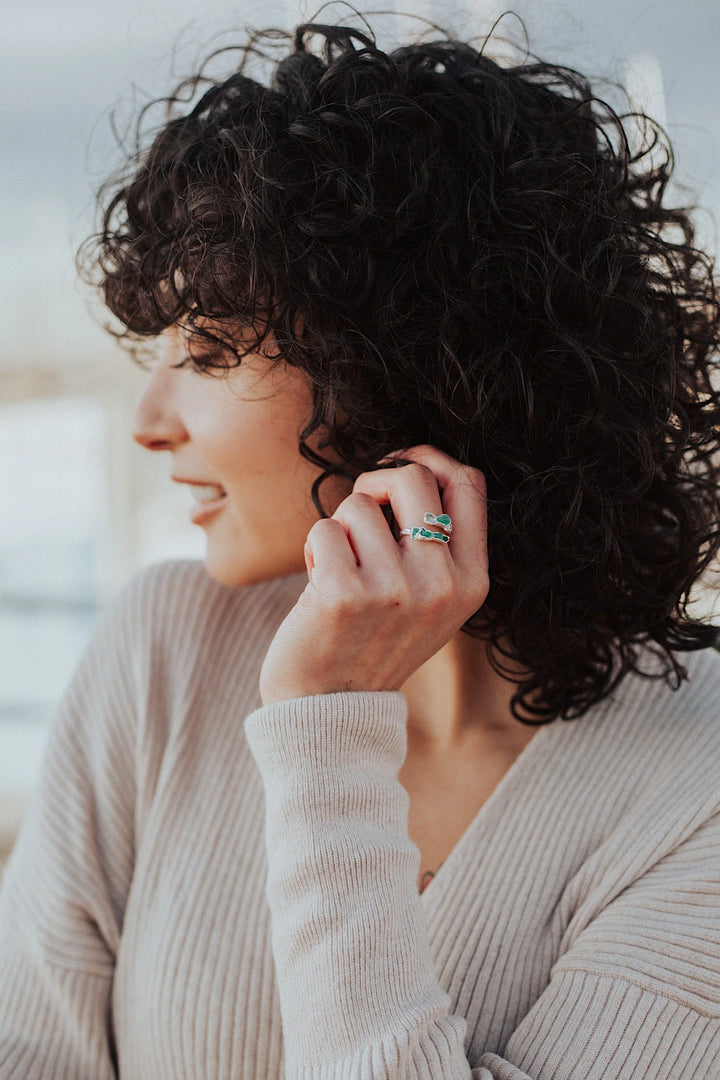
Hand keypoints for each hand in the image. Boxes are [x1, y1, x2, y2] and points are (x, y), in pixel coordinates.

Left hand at [258, 444, 488, 703]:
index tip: (400, 466)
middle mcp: (442, 586)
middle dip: (376, 481)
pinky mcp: (344, 594)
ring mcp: (395, 591)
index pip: (468, 485)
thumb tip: (413, 464)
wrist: (330, 708)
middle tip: (360, 515)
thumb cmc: (374, 641)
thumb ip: (438, 543)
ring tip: (342, 572)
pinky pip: (323, 530)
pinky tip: (319, 587)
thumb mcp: (433, 602)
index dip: (429, 459)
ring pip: (358, 504)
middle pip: (413, 478)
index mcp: (472, 583)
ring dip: (340, 531)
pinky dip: (314, 551)